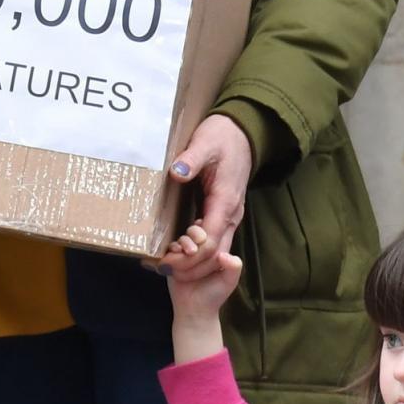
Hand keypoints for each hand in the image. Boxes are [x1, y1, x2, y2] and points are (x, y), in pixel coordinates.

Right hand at [160, 221, 243, 362]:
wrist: (195, 310)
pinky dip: (172, 249)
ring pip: (181, 238)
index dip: (208, 228)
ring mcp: (184, 255)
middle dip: (194, 232)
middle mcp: (199, 250)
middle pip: (194, 230)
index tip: (206, 234)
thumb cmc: (214, 295)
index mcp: (213, 251)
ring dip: (183, 241)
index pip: (211, 231)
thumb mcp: (229, 282)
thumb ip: (234, 267)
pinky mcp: (172, 261)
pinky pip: (169, 248)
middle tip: (196, 243)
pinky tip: (175, 254)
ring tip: (187, 251)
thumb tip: (224, 254)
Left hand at [164, 112, 252, 282]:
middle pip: (214, 253)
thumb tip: (177, 173)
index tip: (166, 262)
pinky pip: (213, 239)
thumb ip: (191, 159)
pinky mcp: (222, 213)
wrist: (241, 134)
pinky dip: (196, 250)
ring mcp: (228, 216)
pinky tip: (176, 250)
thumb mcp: (204, 144)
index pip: (210, 240)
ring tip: (166, 265)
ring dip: (193, 262)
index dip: (189, 256)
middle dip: (190, 266)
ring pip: (215, 250)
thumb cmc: (221, 138)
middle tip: (161, 269)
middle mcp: (230, 214)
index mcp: (225, 201)